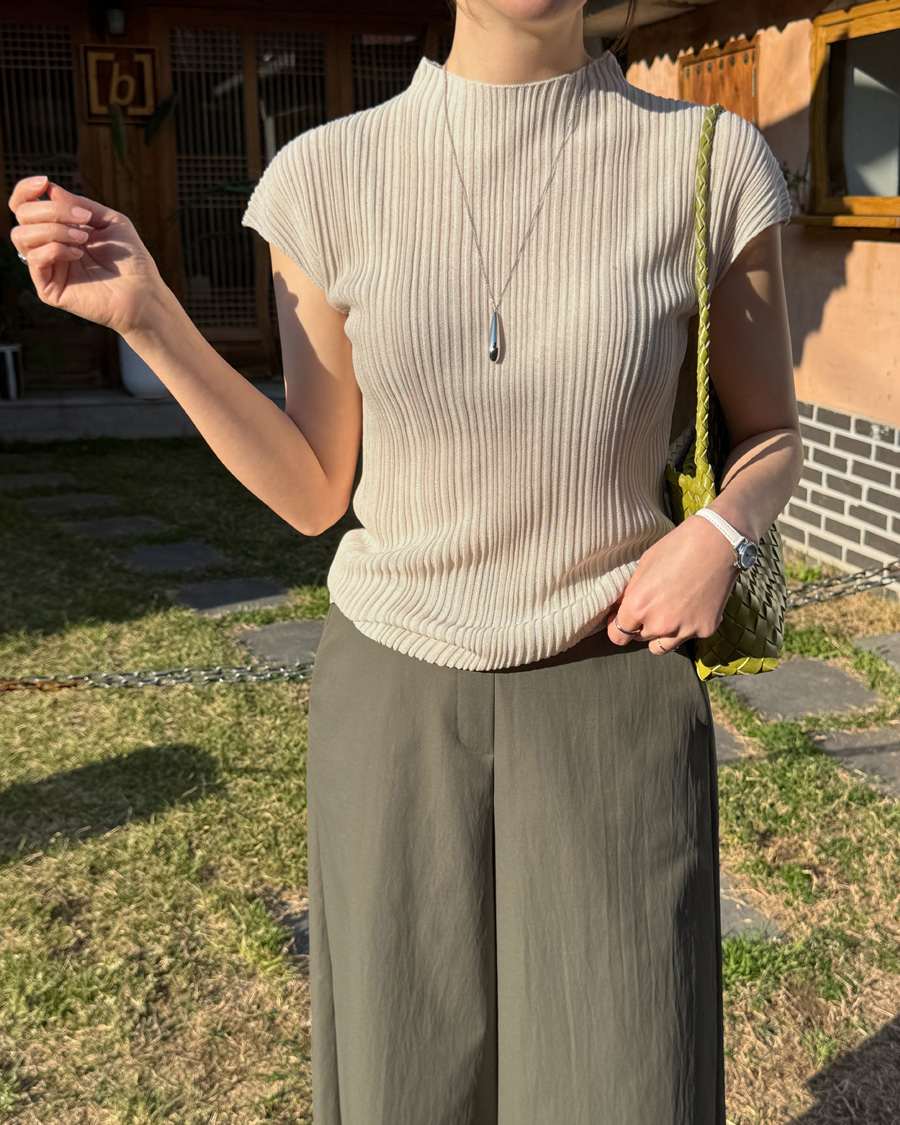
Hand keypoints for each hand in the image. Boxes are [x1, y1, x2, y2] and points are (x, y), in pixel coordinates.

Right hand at [7, 175, 167, 337]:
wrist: (143, 293)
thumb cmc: (131, 259)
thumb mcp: (110, 220)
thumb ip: (80, 204)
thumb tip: (50, 190)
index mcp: (59, 230)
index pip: (25, 206)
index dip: (26, 190)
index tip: (44, 182)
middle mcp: (48, 247)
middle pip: (23, 216)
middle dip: (51, 211)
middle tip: (83, 220)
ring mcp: (47, 269)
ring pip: (22, 236)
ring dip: (53, 229)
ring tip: (84, 238)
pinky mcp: (49, 289)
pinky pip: (34, 259)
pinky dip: (55, 249)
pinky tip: (79, 254)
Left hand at [605, 514, 741, 653]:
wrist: (719, 542)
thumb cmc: (678, 547)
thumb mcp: (644, 565)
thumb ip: (631, 592)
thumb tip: (621, 607)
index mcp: (638, 607)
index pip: (617, 635)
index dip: (617, 627)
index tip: (621, 621)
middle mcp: (659, 623)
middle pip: (640, 639)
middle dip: (641, 626)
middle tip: (651, 607)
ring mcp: (684, 630)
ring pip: (662, 646)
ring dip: (661, 634)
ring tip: (669, 612)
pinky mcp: (705, 629)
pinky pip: (688, 636)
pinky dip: (687, 626)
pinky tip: (693, 604)